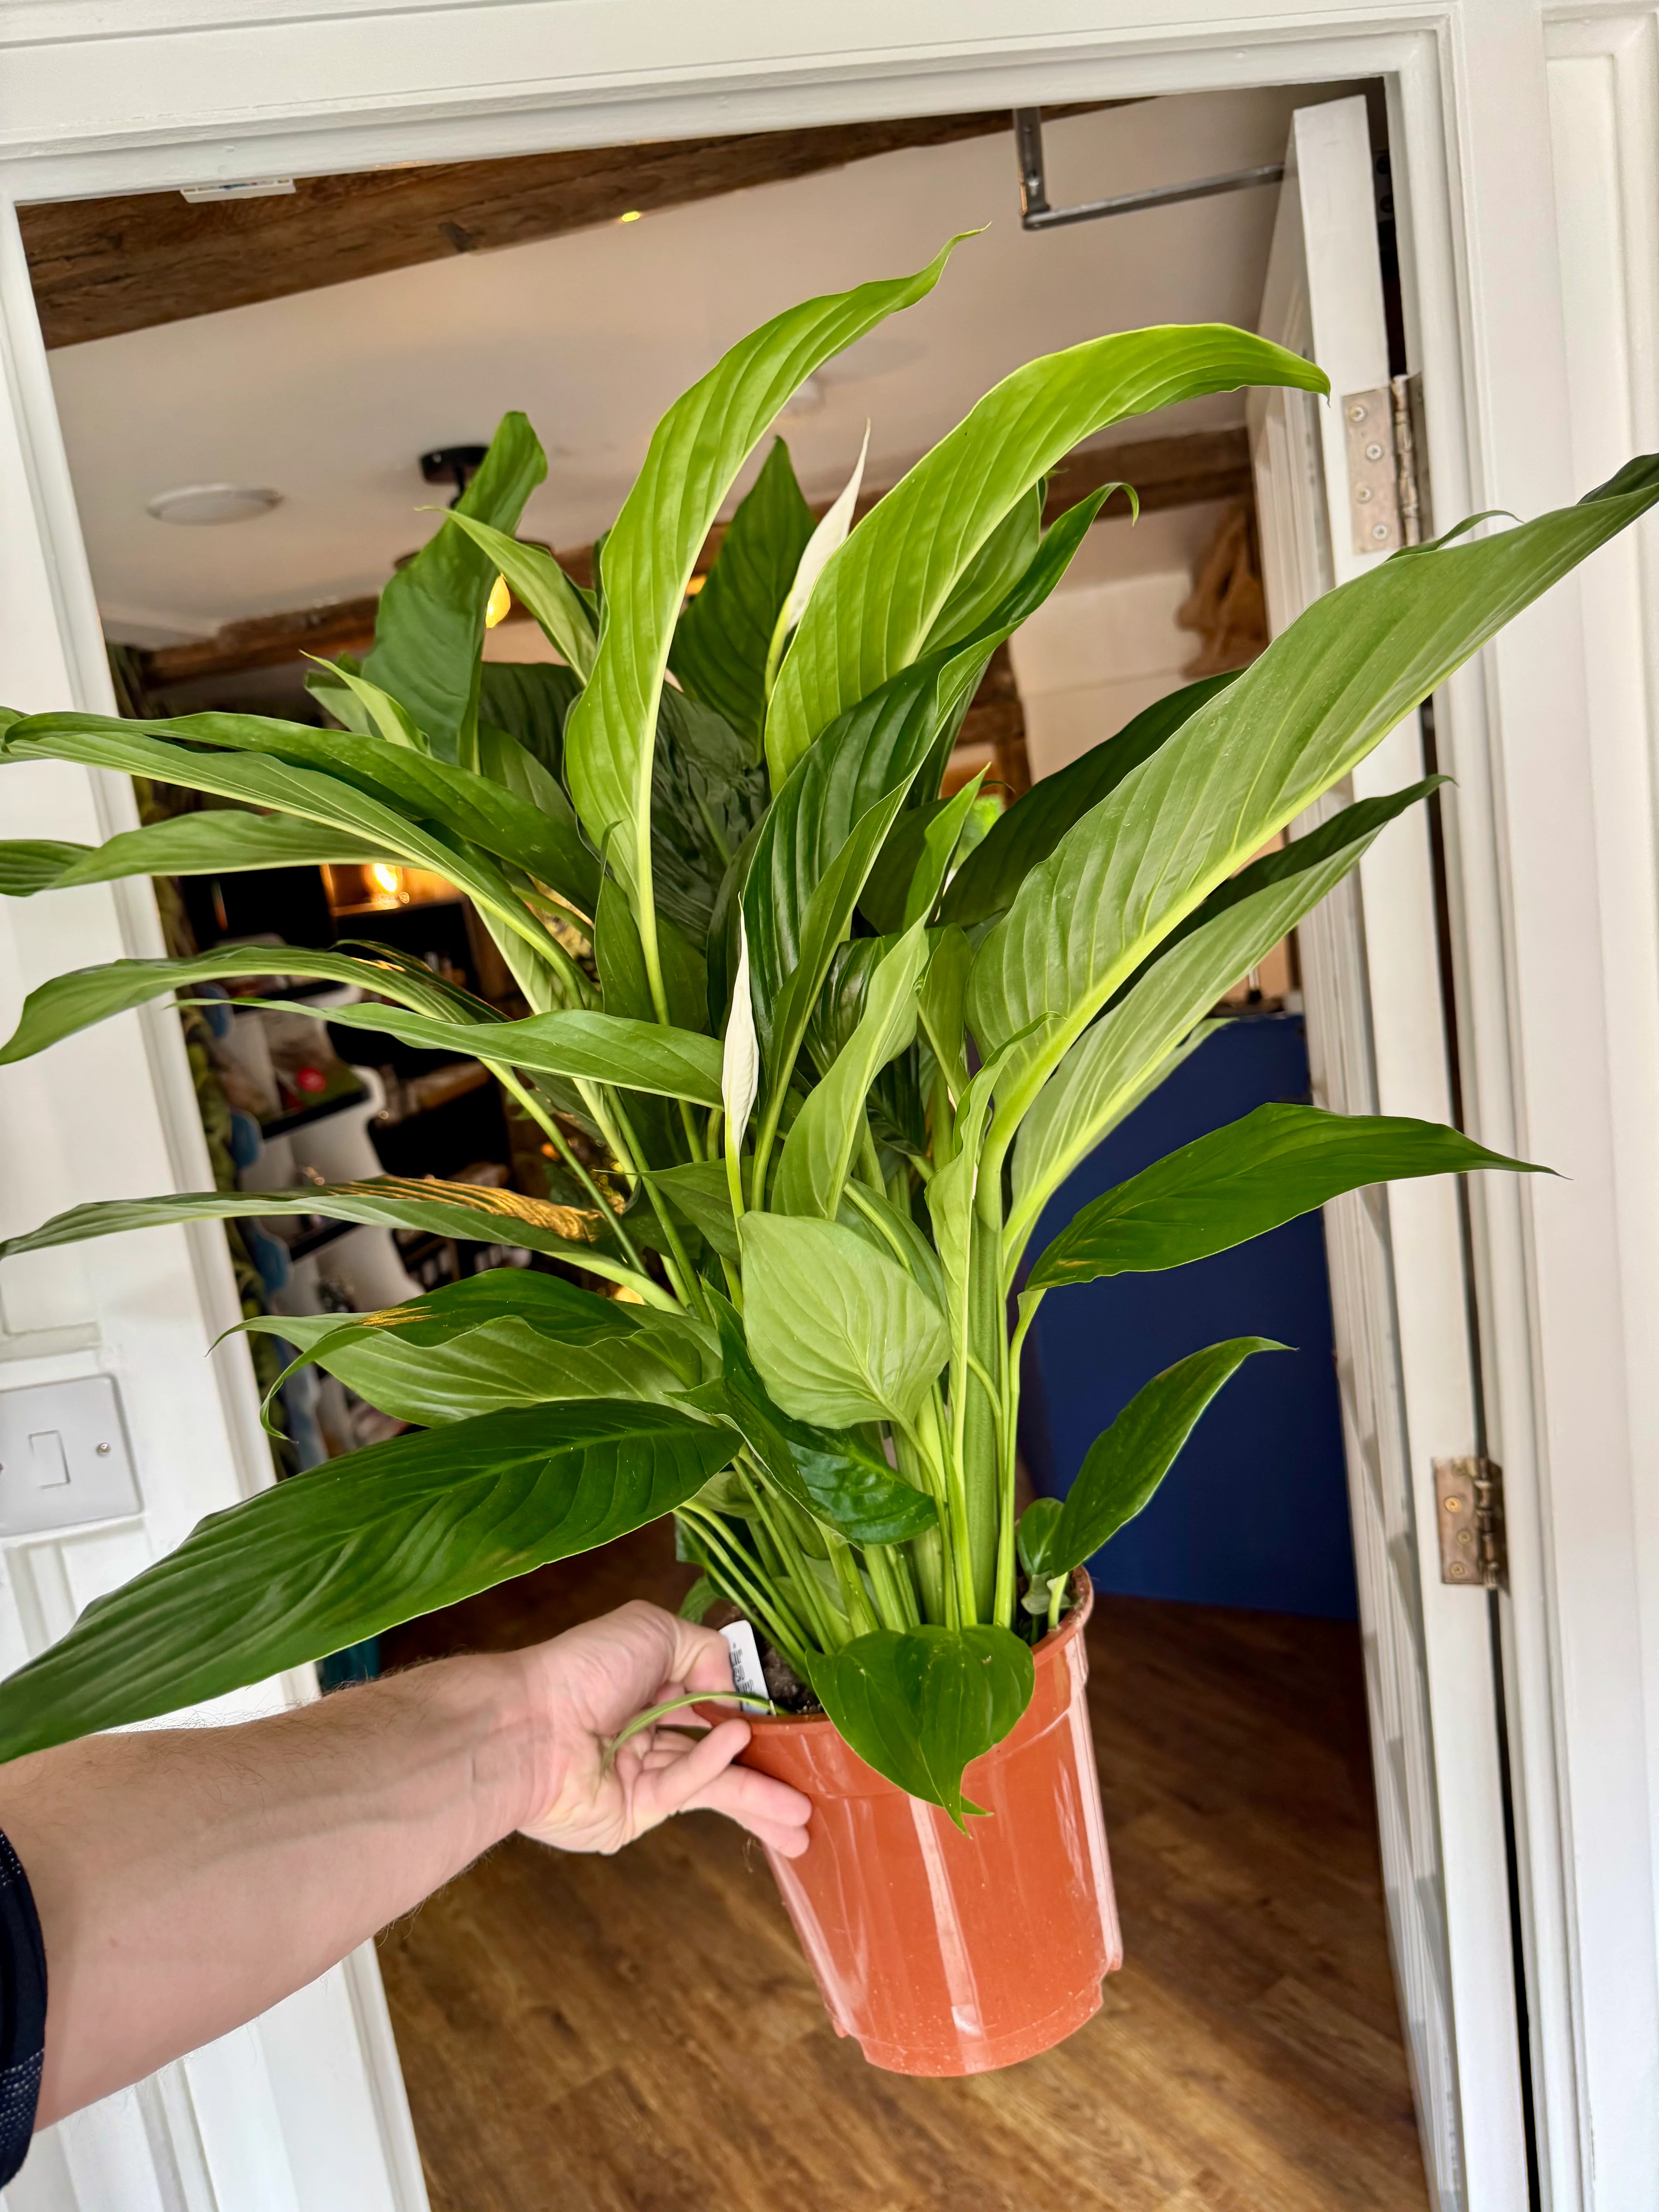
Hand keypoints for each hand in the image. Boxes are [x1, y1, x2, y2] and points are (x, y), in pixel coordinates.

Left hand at [515, 1601, 810, 1859]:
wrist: (527, 1726)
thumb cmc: (584, 1668)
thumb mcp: (653, 1631)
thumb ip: (706, 1651)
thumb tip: (734, 1693)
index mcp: (650, 1683)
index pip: (714, 1699)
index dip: (752, 1710)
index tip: (792, 1722)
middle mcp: (649, 1729)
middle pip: (721, 1750)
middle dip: (768, 1770)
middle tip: (813, 1791)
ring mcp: (642, 1774)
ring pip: (713, 1782)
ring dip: (760, 1795)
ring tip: (803, 1820)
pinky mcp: (634, 1812)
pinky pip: (684, 1788)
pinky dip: (712, 1766)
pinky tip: (738, 1748)